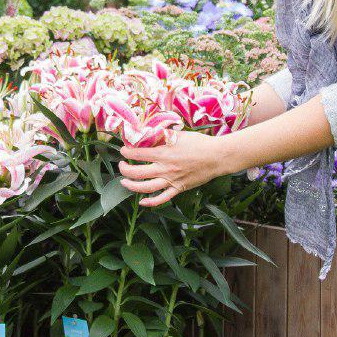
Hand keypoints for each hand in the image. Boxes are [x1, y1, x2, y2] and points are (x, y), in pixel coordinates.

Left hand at [118, 131, 237, 206]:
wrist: (216, 157)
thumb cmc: (199, 143)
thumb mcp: (178, 135)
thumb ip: (162, 136)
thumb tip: (147, 134)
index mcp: (164, 153)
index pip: (138, 154)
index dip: (127, 152)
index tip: (123, 150)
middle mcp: (165, 168)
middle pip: (138, 172)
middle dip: (124, 169)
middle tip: (121, 165)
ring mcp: (172, 180)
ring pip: (146, 187)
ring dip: (132, 186)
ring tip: (124, 182)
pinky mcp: (179, 188)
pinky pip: (163, 198)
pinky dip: (151, 202)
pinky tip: (142, 202)